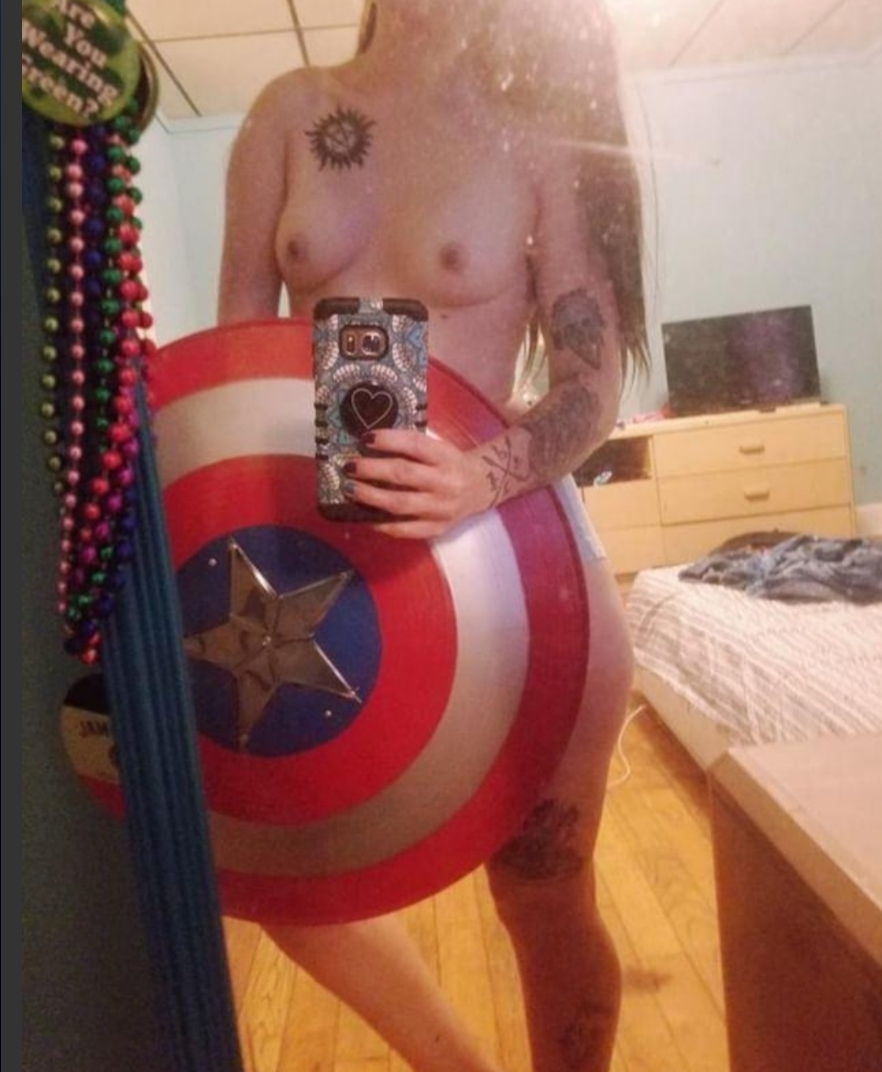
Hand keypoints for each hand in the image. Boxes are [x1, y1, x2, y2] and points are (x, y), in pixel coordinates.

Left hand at [341, 430, 490, 538]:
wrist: (482, 487)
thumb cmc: (451, 463)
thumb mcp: (439, 448)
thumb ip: (412, 447)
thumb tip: (369, 446)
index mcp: (447, 457)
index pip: (415, 445)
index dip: (389, 440)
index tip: (365, 438)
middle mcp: (446, 483)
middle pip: (403, 475)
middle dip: (372, 470)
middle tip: (350, 466)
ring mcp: (442, 509)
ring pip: (400, 504)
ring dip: (371, 497)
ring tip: (350, 490)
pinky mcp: (437, 528)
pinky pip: (405, 530)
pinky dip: (382, 524)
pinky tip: (365, 516)